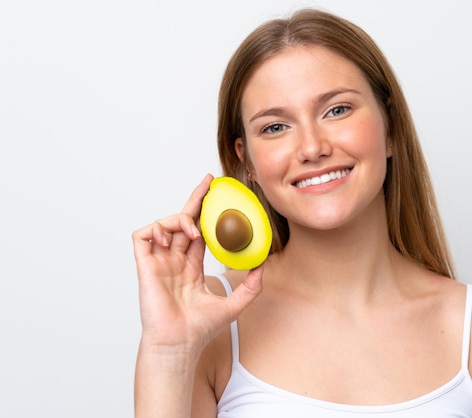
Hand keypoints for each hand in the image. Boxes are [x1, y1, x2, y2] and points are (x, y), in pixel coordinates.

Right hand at [131, 174, 262, 353]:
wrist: (180, 343)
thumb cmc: (200, 329)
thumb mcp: (234, 304)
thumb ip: (250, 286)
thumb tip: (264, 266)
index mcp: (191, 267)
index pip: (199, 231)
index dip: (207, 213)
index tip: (219, 195)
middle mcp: (174, 261)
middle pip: (184, 221)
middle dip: (195, 200)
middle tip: (210, 182)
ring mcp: (159, 262)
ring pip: (164, 225)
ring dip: (179, 219)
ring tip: (194, 228)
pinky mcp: (145, 265)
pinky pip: (143, 236)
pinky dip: (156, 229)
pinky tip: (171, 236)